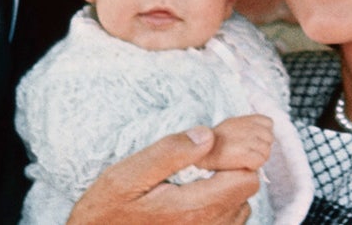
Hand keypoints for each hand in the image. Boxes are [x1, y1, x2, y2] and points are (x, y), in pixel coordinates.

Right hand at [67, 126, 257, 224]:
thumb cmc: (105, 214)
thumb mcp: (126, 176)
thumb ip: (168, 153)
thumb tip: (207, 134)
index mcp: (192, 210)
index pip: (246, 177)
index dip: (235, 155)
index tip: (211, 146)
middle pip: (246, 190)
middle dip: (231, 169)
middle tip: (200, 159)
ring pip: (239, 206)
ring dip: (225, 189)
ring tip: (193, 180)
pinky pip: (227, 221)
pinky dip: (218, 206)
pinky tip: (191, 198)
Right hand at [197, 114, 272, 172]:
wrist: (201, 156)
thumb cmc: (215, 146)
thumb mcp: (230, 128)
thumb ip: (247, 126)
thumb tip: (266, 129)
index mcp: (242, 120)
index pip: (268, 122)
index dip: (263, 134)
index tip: (253, 142)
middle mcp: (244, 127)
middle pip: (269, 138)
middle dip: (261, 147)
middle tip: (248, 153)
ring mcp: (245, 140)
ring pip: (266, 151)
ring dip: (258, 158)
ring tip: (244, 159)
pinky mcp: (242, 154)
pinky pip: (259, 161)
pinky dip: (253, 165)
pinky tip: (242, 164)